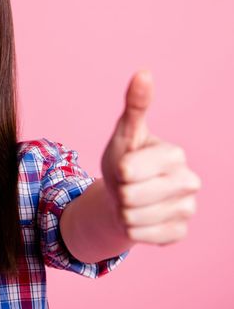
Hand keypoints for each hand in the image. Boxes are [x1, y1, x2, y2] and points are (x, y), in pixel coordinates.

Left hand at [101, 70, 201, 244]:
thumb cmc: (124, 160)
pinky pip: (141, 236)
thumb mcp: (124, 133)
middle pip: (131, 196)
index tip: (125, 165)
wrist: (124, 196)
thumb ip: (135, 105)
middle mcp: (189, 182)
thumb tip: (143, 72)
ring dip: (124, 211)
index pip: (130, 170)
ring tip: (132, 200)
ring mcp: (188, 210)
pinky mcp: (180, 233)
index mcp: (175, 154)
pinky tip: (140, 217)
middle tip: (128, 184)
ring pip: (134, 217)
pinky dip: (132, 229)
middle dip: (120, 191)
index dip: (119, 169)